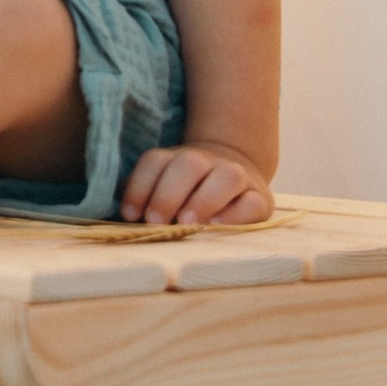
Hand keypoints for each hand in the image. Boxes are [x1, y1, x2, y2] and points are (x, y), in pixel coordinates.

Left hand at [118, 140, 274, 228]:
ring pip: (226, 176)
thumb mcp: (164, 192)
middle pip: (189, 163)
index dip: (139, 186)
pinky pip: (252, 202)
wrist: (237, 181)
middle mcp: (208, 162)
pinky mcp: (260, 199)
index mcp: (178, 159)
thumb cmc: (189, 197)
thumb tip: (126, 221)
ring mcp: (237, 177)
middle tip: (155, 221)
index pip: (155, 161)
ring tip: (187, 222)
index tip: (129, 215)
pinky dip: (236, 214)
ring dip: (204, 199)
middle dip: (168, 192)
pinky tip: (217, 226)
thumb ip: (145, 201)